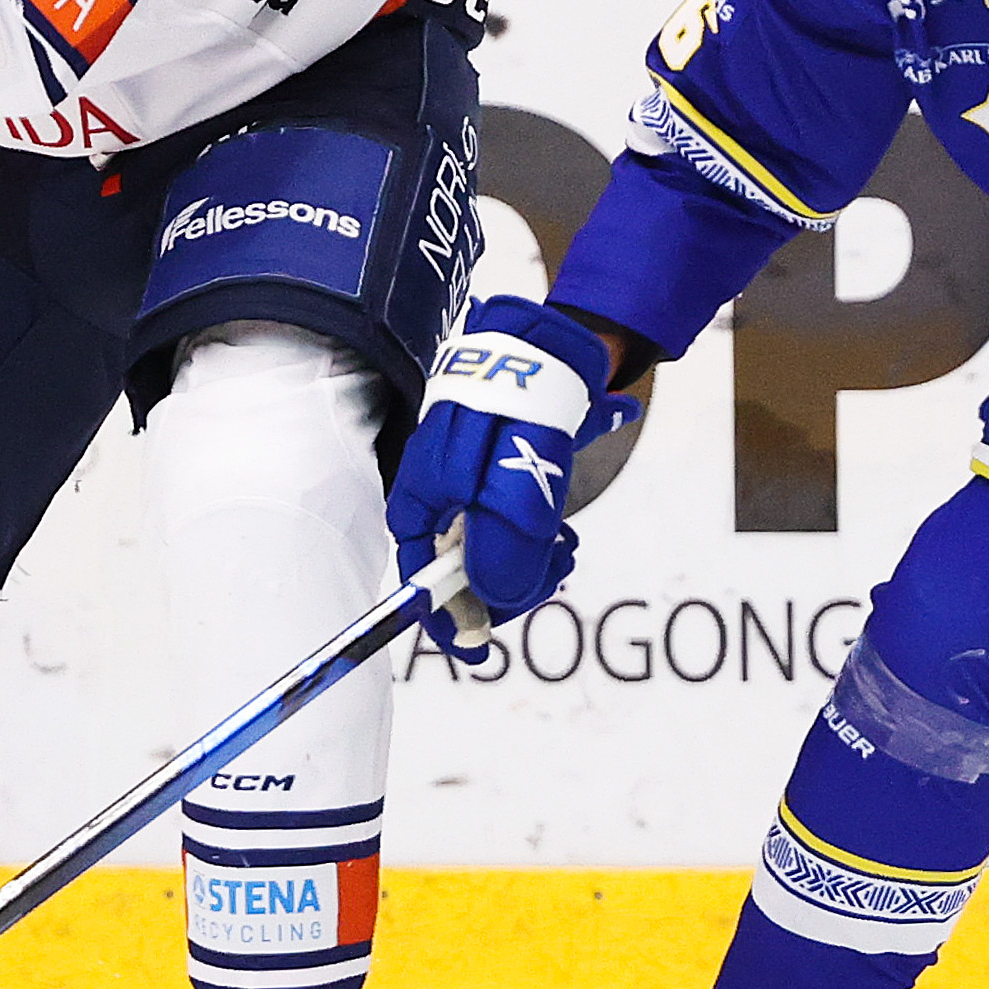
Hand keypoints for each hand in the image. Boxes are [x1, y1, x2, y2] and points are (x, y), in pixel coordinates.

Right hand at [385, 298, 635, 652]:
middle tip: (555, 570)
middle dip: (508, 584)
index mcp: (422, 499)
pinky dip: (540, 539)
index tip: (477, 648)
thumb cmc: (521, 403)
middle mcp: (440, 499)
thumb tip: (496, 600)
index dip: (447, 616)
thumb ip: (500, 544)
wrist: (554, 340)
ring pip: (493, 553)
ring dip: (532, 563)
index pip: (421, 578)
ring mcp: (470, 488)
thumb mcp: (513, 479)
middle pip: (463, 572)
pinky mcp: (500, 479)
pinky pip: (513, 529)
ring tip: (566, 545)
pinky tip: (564, 533)